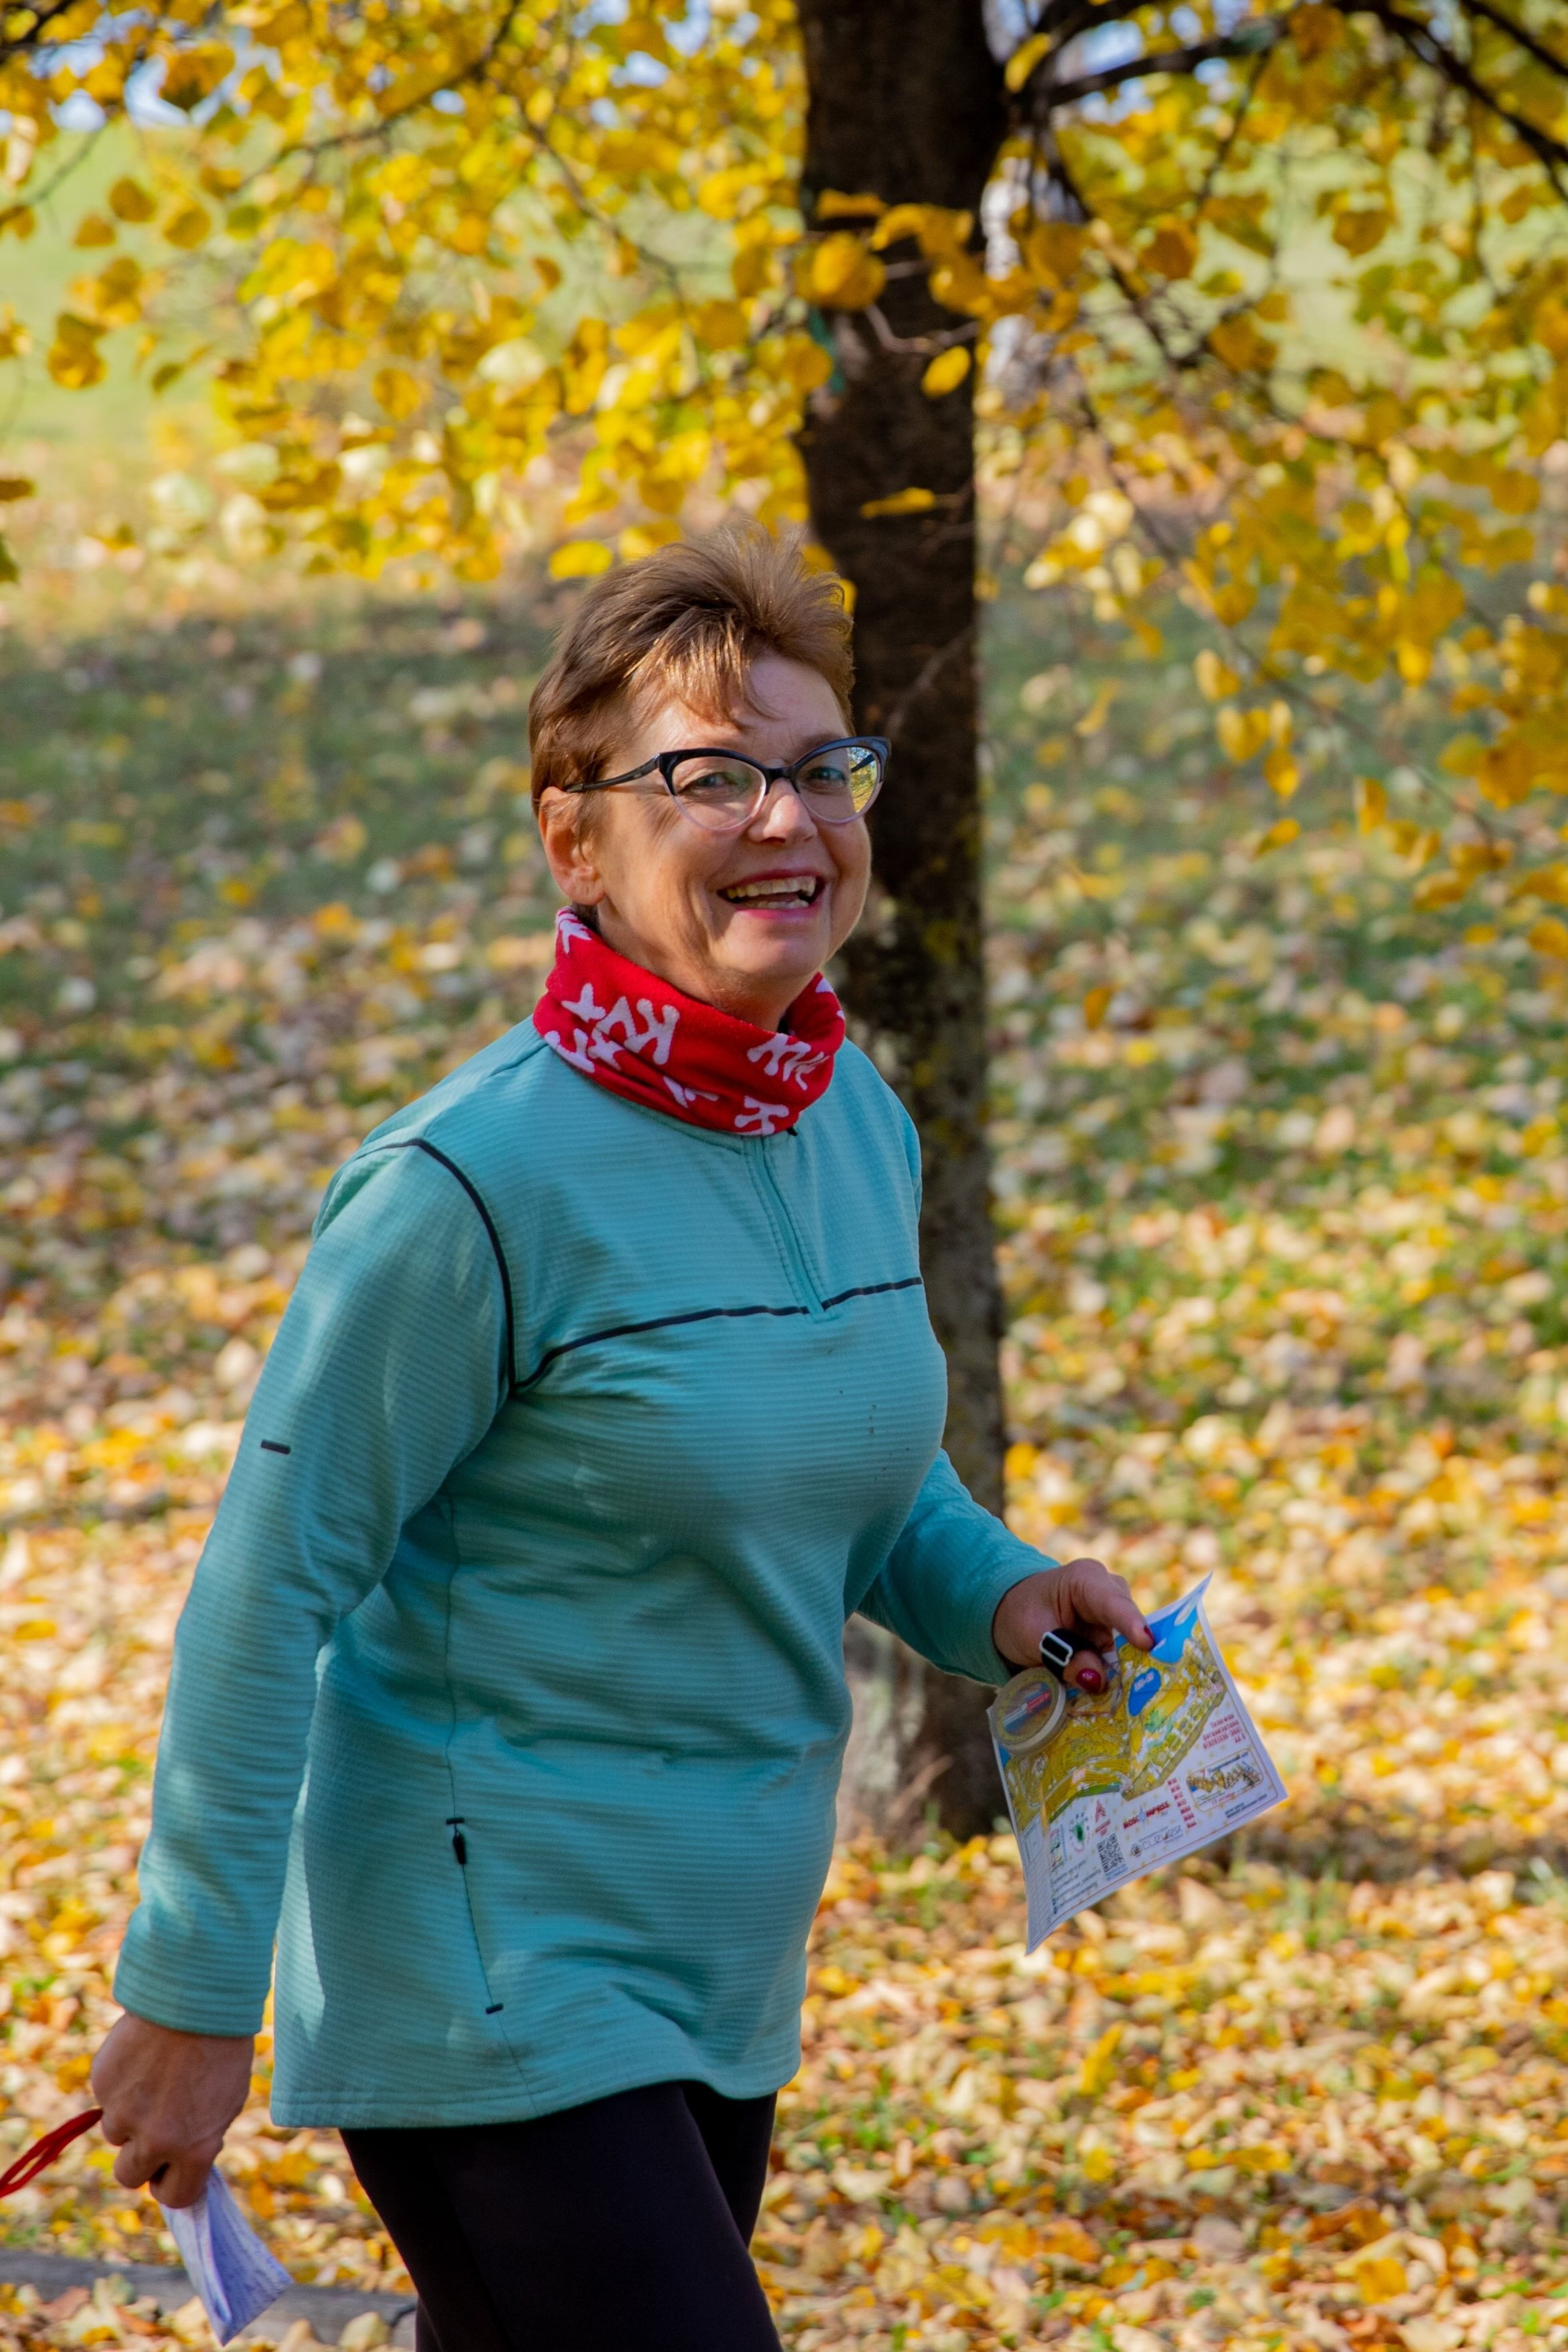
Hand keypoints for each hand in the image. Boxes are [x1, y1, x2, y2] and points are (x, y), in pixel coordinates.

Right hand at [90, 2012, 253, 2209]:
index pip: (175, 2196)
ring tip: (155, 2078)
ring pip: (115, 2133)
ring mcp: (124, 2113)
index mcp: (194, 2148)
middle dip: (140, 2159)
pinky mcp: (103, 2085)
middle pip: (129, 2175)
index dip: (172, 2183)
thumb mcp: (226, 2102)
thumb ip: (201, 2138)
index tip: (173, 2169)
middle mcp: (155, 2139)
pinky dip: (120, 2085)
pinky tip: (143, 2056)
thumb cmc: (221, 2047)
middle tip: (154, 2130)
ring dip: (129, 2116)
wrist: (196, 1995)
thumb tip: (181, 2162)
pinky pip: (107, 2098)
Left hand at [992, 1557, 1153, 1689]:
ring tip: (1133, 1701)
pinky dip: (1119, 1678)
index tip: (1147, 1643)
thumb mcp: (1033, 1637)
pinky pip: (1123, 1660)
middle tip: (1146, 1688)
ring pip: (1131, 1648)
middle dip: (1136, 1657)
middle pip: (1131, 1627)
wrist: (1012, 1615)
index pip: (1113, 1602)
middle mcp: (1108, 1593)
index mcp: (1085, 1580)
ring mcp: (1114, 1617)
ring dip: (1128, 1674)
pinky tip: (1122, 1700)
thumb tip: (1098, 1681)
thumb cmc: (1021, 1615)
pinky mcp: (1114, 1638)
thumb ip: (1065, 1656)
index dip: (1131, 1623)